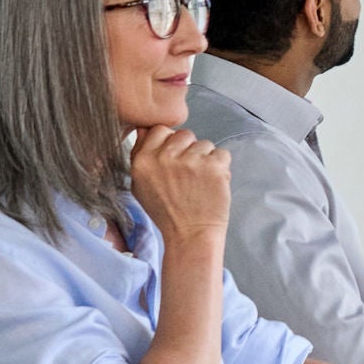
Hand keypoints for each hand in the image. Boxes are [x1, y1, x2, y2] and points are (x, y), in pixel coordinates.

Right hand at [129, 126, 231, 246]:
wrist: (190, 234)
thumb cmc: (166, 211)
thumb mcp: (141, 185)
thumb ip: (142, 155)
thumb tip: (145, 128)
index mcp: (143, 160)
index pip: (159, 129)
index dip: (169, 141)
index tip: (174, 156)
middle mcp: (165, 157)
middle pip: (184, 134)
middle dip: (189, 150)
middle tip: (188, 174)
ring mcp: (191, 161)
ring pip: (204, 144)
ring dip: (206, 159)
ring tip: (199, 182)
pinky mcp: (214, 166)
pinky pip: (222, 153)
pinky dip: (221, 167)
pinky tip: (211, 184)